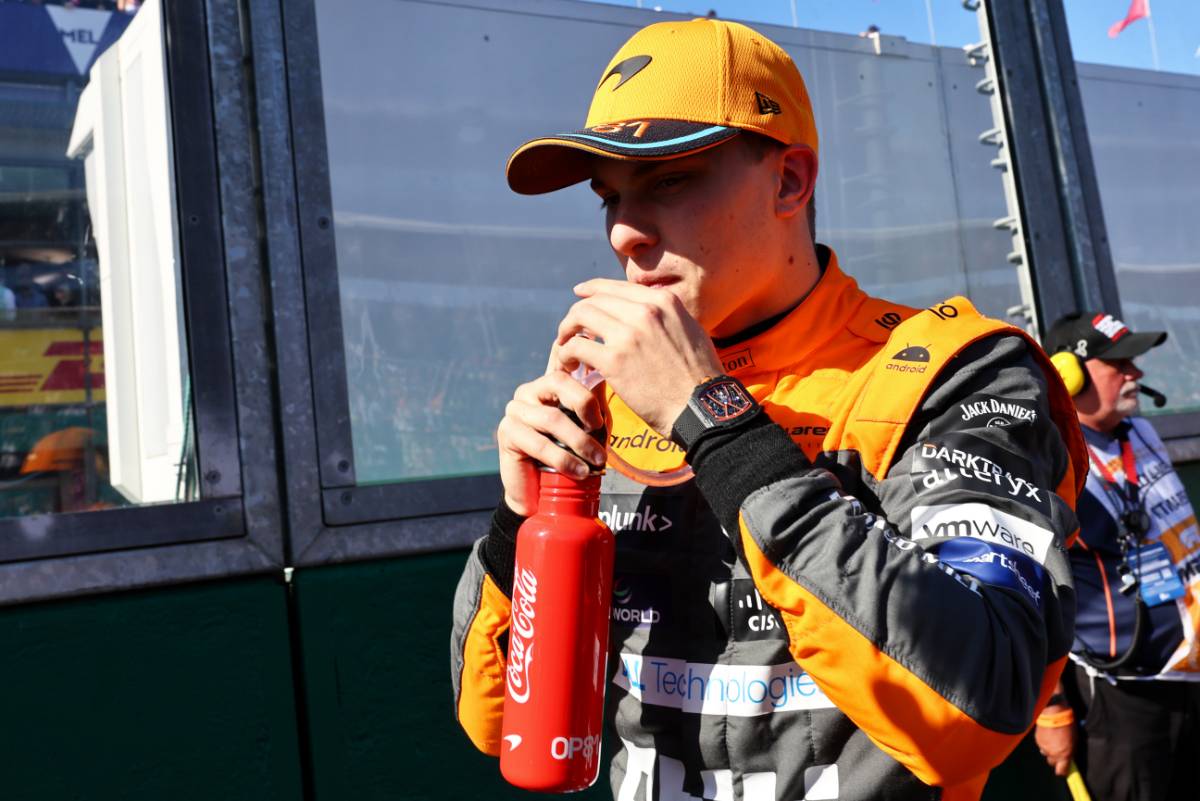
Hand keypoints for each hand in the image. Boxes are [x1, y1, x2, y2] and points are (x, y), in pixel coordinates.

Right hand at [496, 360, 606, 516]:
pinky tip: (579, 471)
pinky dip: (564, 459)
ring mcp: (516, 410)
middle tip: (601, 430)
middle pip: (559, 382)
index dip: (573, 348)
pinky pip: (540, 443)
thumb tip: (605, 379)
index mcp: (549, 384)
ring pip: (552, 418)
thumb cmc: (570, 457)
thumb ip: (594, 404)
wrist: (541, 495)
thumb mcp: (590, 429)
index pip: (559, 355)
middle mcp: (530, 391)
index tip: (596, 358)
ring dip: (580, 441)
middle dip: (586, 404)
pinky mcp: (507, 432)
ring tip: (597, 460)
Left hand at [553, 279, 721, 435]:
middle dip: (576, 315)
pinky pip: (576, 348)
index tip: (579, 296)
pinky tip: (569, 367)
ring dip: (567, 332)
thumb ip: (667, 317)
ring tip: (565, 349)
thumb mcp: (690, 331)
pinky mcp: (614, 361)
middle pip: (594, 300)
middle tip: (569, 333)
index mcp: (664, 301)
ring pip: (580, 317)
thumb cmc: (699, 377)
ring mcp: (628, 334)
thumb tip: (648, 312)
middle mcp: (645, 311)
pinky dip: (566, 355)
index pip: (617, 286)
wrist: (702, 407)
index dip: (592, 289)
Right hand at [1034, 719, 1074, 777]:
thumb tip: (1068, 757)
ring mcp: (1044, 747)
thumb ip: (1070, 751)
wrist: (1054, 713)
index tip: (1064, 768)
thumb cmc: (1068, 726)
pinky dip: (1044, 742)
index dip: (1062, 770)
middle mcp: (1053, 753)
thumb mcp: (1074, 741)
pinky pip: (1041, 745)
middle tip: (1059, 751)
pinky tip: (1048, 735)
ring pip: (1045, 754)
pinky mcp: (1037, 740)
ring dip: (1049, 750)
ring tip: (1053, 741)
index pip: (1061, 771)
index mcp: (1064, 755)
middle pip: (1052, 763)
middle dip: (1055, 759)